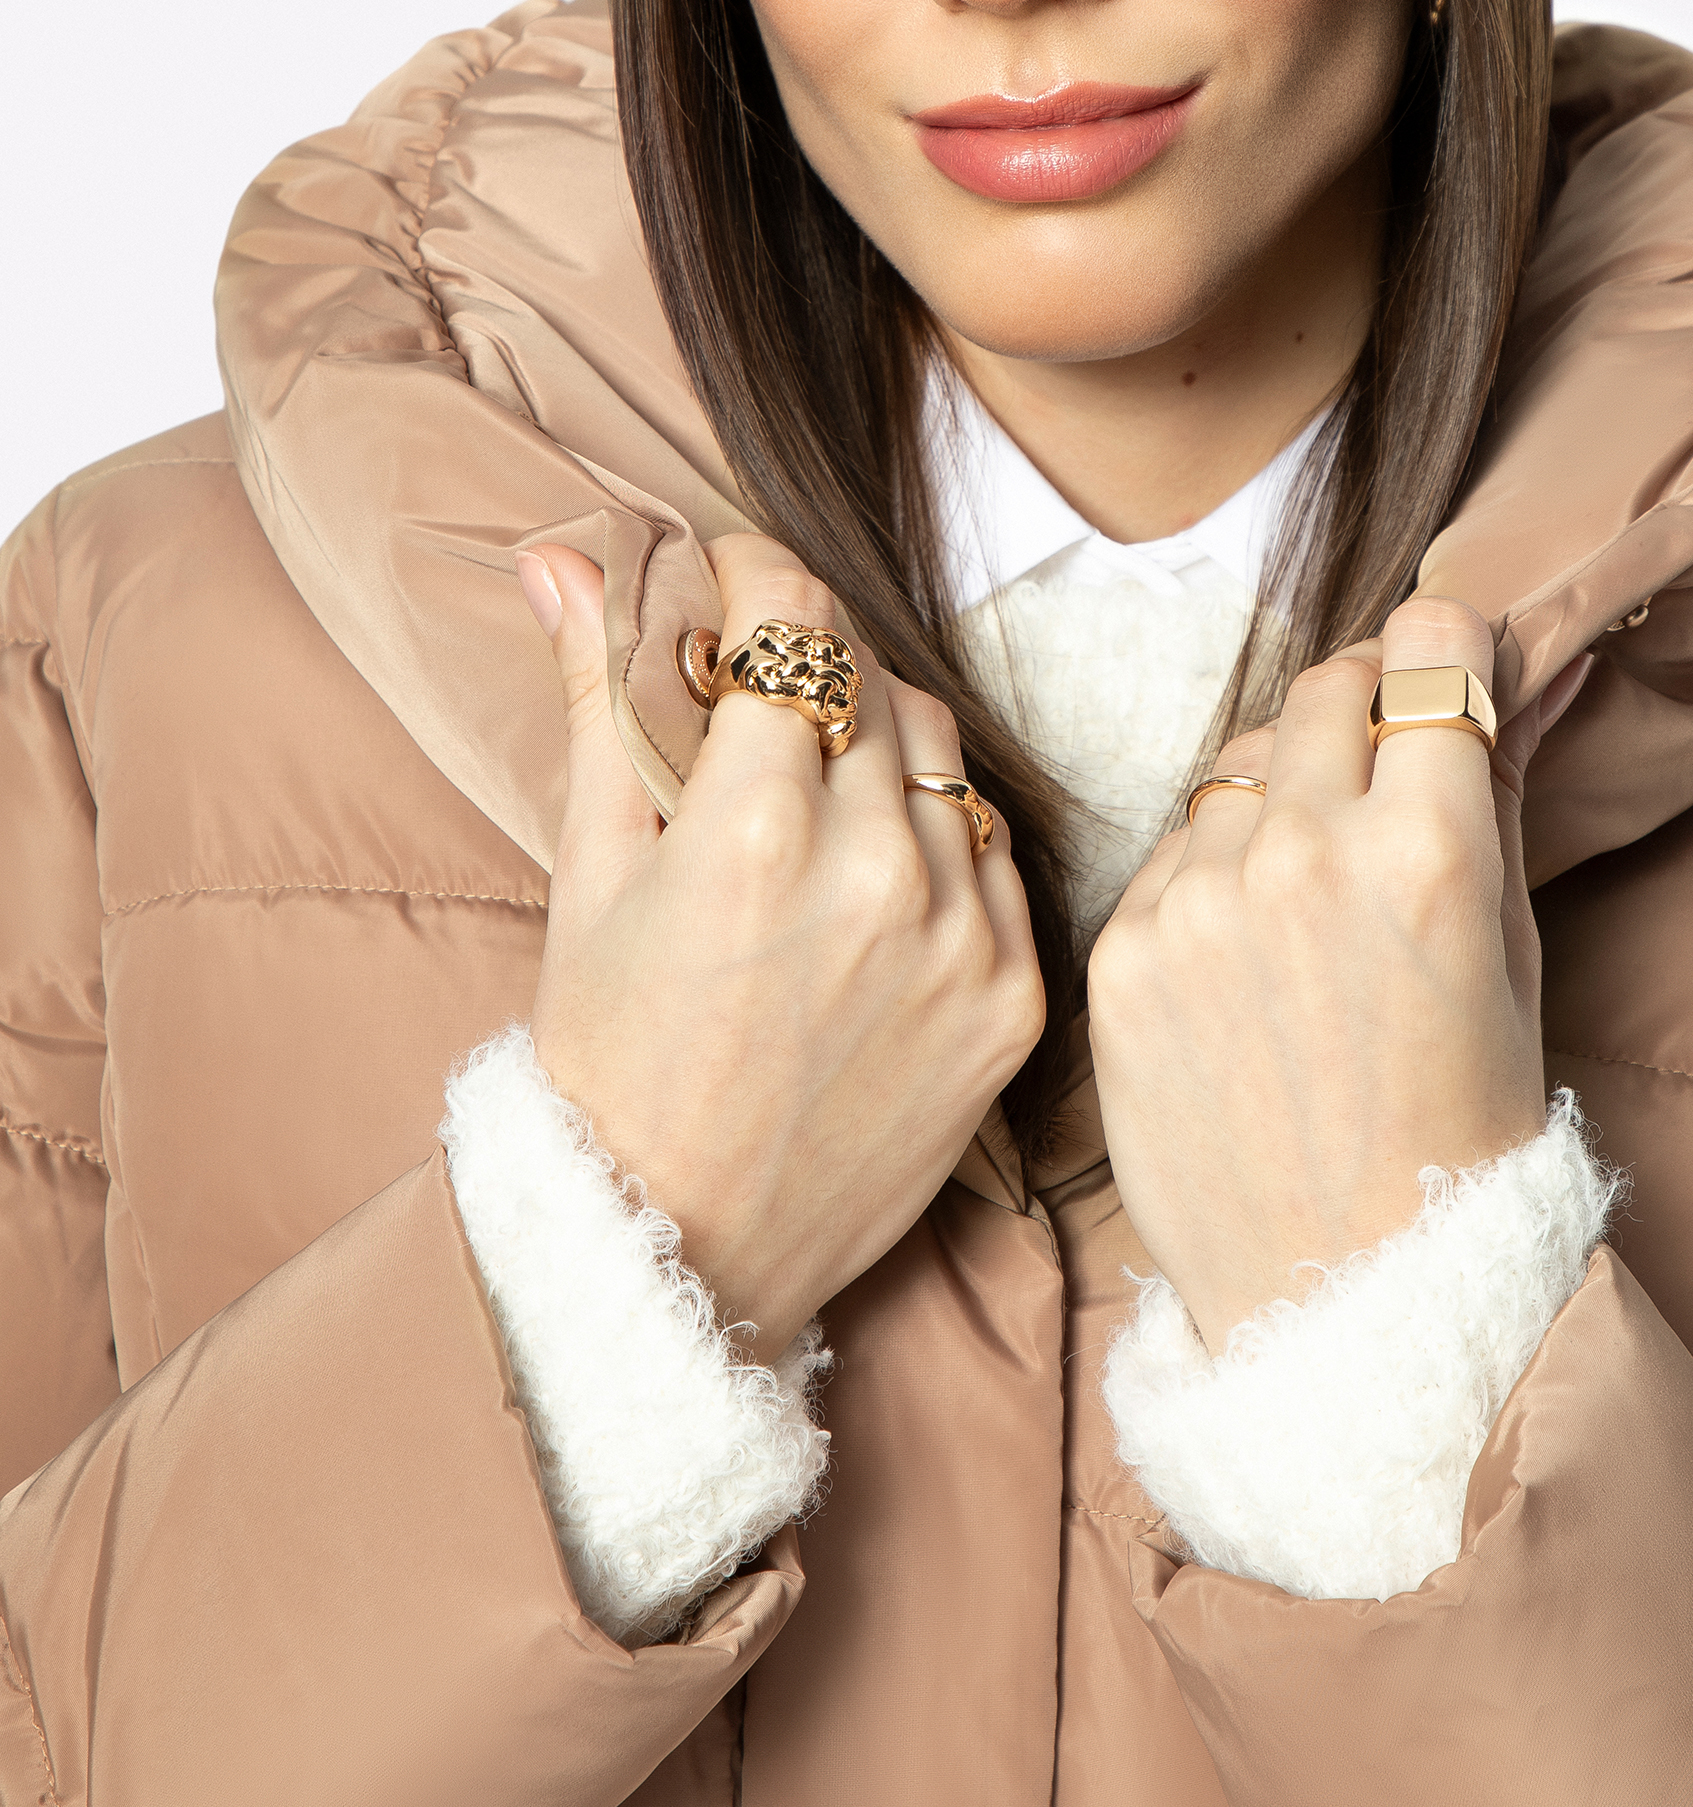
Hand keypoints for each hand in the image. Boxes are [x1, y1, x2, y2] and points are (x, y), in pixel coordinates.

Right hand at [517, 533, 1044, 1352]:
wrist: (684, 1250)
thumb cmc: (611, 1059)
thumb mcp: (588, 874)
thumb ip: (598, 697)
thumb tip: (564, 556)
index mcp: (752, 825)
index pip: (793, 614)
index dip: (752, 572)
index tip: (727, 581)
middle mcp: (875, 867)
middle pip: (868, 673)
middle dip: (806, 666)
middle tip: (754, 701)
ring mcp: (960, 934)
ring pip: (941, 752)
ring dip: (877, 744)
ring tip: (810, 798)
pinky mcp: (1014, 995)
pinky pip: (994, 849)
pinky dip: (939, 840)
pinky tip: (872, 879)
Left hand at [1086, 596, 1588, 1352]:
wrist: (1345, 1295)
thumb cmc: (1460, 1132)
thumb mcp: (1514, 959)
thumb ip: (1502, 796)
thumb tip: (1530, 673)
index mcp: (1427, 849)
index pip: (1425, 649)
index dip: (1439, 657)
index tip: (1442, 678)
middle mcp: (1304, 853)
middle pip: (1323, 688)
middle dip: (1360, 711)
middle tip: (1377, 774)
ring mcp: (1198, 901)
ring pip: (1236, 766)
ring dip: (1278, 795)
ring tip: (1310, 897)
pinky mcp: (1121, 950)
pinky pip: (1170, 852)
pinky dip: (1209, 877)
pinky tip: (1247, 959)